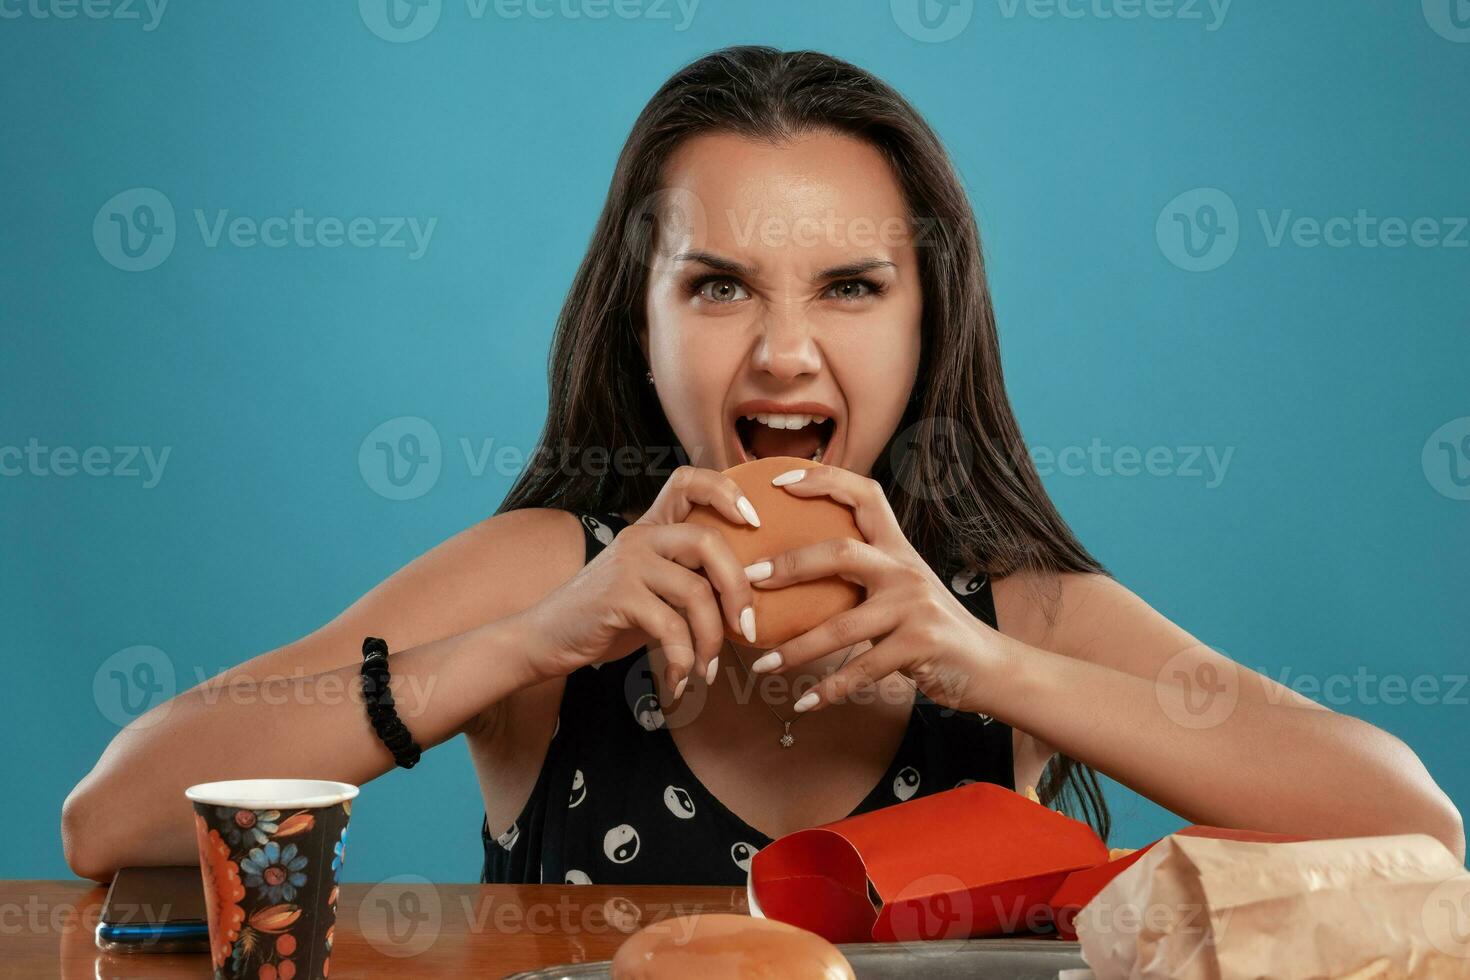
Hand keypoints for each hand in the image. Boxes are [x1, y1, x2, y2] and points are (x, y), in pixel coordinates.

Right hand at [515, 467, 761, 697]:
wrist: (545, 638)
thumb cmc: (607, 618)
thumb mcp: (651, 590)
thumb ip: (689, 580)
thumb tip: (746, 599)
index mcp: (651, 528)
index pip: (687, 481)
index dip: (726, 491)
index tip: (755, 522)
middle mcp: (640, 536)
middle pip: (709, 541)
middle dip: (739, 590)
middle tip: (749, 629)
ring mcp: (628, 564)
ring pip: (696, 592)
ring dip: (713, 639)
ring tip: (709, 668)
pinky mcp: (618, 597)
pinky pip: (672, 628)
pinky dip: (684, 660)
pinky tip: (681, 680)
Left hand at [743, 463, 1008, 714]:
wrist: (990, 666)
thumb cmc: (934, 628)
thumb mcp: (904, 590)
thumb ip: (864, 577)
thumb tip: (798, 573)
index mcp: (898, 549)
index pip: (865, 495)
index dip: (824, 480)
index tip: (780, 479)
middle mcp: (906, 570)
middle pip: (841, 553)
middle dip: (790, 566)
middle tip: (749, 580)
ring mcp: (915, 607)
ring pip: (842, 626)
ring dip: (797, 649)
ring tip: (763, 666)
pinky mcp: (920, 646)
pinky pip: (862, 670)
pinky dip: (829, 690)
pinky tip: (803, 704)